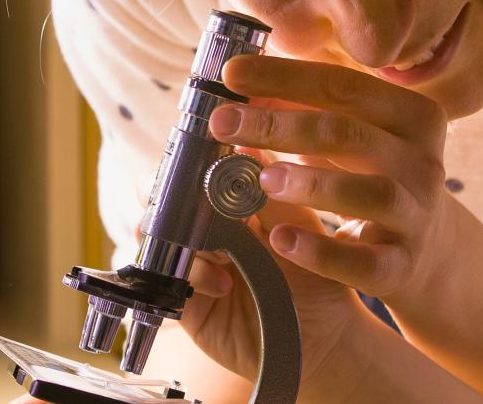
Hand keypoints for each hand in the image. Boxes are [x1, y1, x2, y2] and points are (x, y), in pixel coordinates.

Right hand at [176, 154, 368, 383]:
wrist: (322, 340)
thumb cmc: (317, 280)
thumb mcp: (298, 228)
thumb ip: (268, 192)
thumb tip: (245, 142)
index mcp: (232, 208)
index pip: (196, 174)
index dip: (193, 165)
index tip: (201, 161)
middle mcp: (207, 234)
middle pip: (168, 201)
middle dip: (179, 199)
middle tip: (201, 205)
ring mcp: (193, 266)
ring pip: (160, 235)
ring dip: (187, 237)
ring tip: (222, 252)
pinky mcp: (185, 302)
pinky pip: (166, 279)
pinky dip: (191, 274)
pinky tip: (222, 284)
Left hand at [209, 55, 479, 303]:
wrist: (426, 249)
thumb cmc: (372, 175)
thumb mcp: (351, 136)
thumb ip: (305, 107)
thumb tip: (239, 80)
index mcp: (413, 116)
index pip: (345, 86)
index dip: (285, 77)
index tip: (231, 74)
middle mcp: (422, 163)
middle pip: (348, 134)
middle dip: (279, 125)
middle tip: (222, 122)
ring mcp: (415, 216)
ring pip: (370, 193)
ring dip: (310, 183)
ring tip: (261, 179)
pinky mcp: (401, 267)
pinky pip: (363, 262)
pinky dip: (320, 252)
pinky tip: (281, 239)